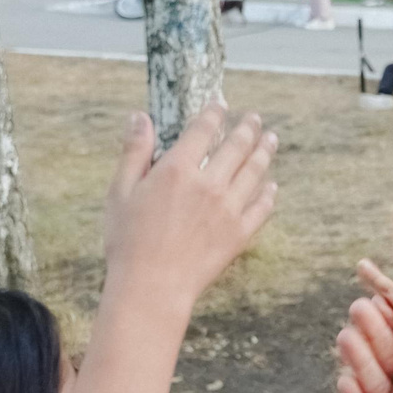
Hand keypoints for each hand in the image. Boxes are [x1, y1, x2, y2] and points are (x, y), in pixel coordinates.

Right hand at [103, 104, 279, 316]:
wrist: (152, 287)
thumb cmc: (128, 241)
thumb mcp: (120, 191)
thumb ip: (134, 151)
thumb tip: (139, 116)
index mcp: (178, 170)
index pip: (203, 129)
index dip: (215, 113)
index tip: (221, 104)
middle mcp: (209, 184)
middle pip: (237, 146)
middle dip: (248, 128)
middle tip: (255, 119)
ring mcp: (228, 209)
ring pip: (255, 171)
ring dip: (265, 151)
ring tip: (271, 140)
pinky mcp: (239, 233)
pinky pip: (262, 207)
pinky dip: (269, 193)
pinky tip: (271, 186)